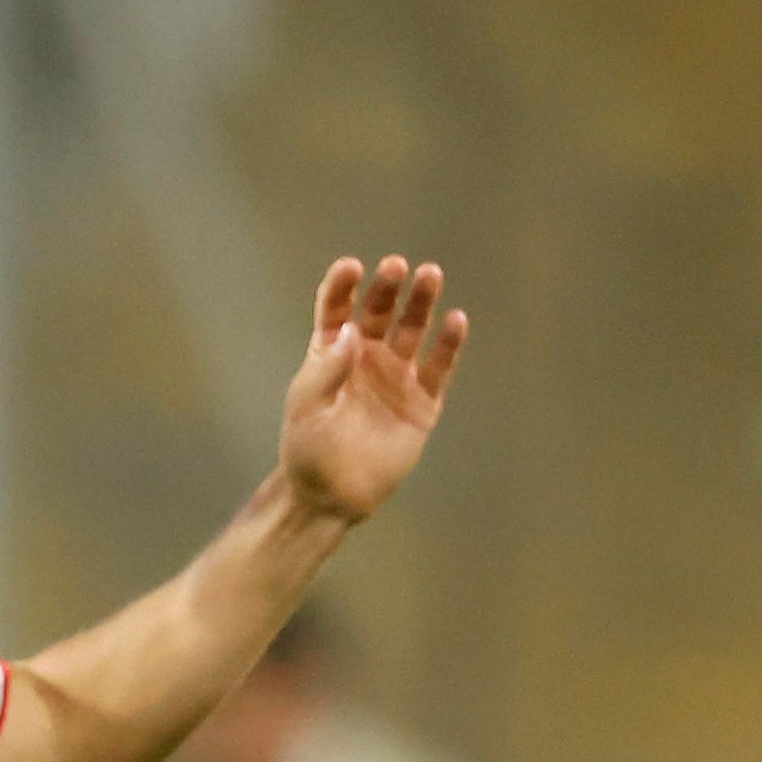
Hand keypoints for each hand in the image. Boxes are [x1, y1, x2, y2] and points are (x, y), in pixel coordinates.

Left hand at [277, 256, 467, 525]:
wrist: (332, 495)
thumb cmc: (308, 449)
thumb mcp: (306, 406)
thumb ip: (327, 368)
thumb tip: (350, 330)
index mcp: (331, 352)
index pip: (337, 309)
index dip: (343, 285)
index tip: (352, 268)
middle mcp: (366, 356)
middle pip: (379, 311)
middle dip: (387, 287)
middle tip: (396, 266)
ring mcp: (397, 376)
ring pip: (413, 329)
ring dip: (421, 302)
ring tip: (429, 275)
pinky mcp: (422, 401)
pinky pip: (440, 367)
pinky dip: (449, 343)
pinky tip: (455, 320)